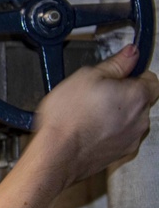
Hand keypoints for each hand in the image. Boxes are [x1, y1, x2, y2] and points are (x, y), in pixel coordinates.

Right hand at [34, 44, 158, 187]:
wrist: (58, 154)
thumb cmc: (68, 118)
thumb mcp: (85, 76)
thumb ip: (114, 64)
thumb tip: (130, 54)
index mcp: (137, 95)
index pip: (150, 78)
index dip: (132, 74)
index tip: (117, 75)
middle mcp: (141, 118)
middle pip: (140, 100)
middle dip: (122, 95)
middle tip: (96, 93)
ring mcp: (132, 138)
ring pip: (130, 119)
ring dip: (116, 115)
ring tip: (89, 113)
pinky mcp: (122, 153)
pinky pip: (120, 136)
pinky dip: (109, 132)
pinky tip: (89, 128)